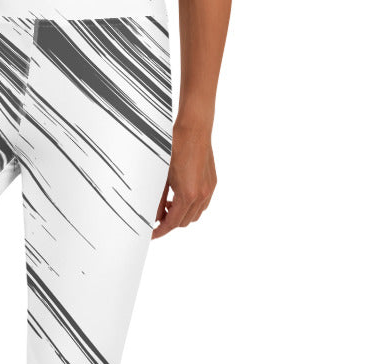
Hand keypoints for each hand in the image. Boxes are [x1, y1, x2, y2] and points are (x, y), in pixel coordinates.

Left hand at [152, 124, 217, 238]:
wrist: (194, 129)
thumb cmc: (175, 148)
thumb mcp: (160, 177)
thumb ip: (157, 200)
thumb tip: (154, 217)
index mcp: (188, 194)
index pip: (173, 223)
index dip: (161, 231)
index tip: (152, 234)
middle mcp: (201, 195)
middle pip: (184, 222)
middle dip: (169, 223)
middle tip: (156, 219)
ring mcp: (209, 189)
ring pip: (195, 215)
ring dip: (181, 215)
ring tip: (167, 206)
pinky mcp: (212, 183)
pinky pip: (202, 205)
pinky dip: (191, 207)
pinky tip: (180, 198)